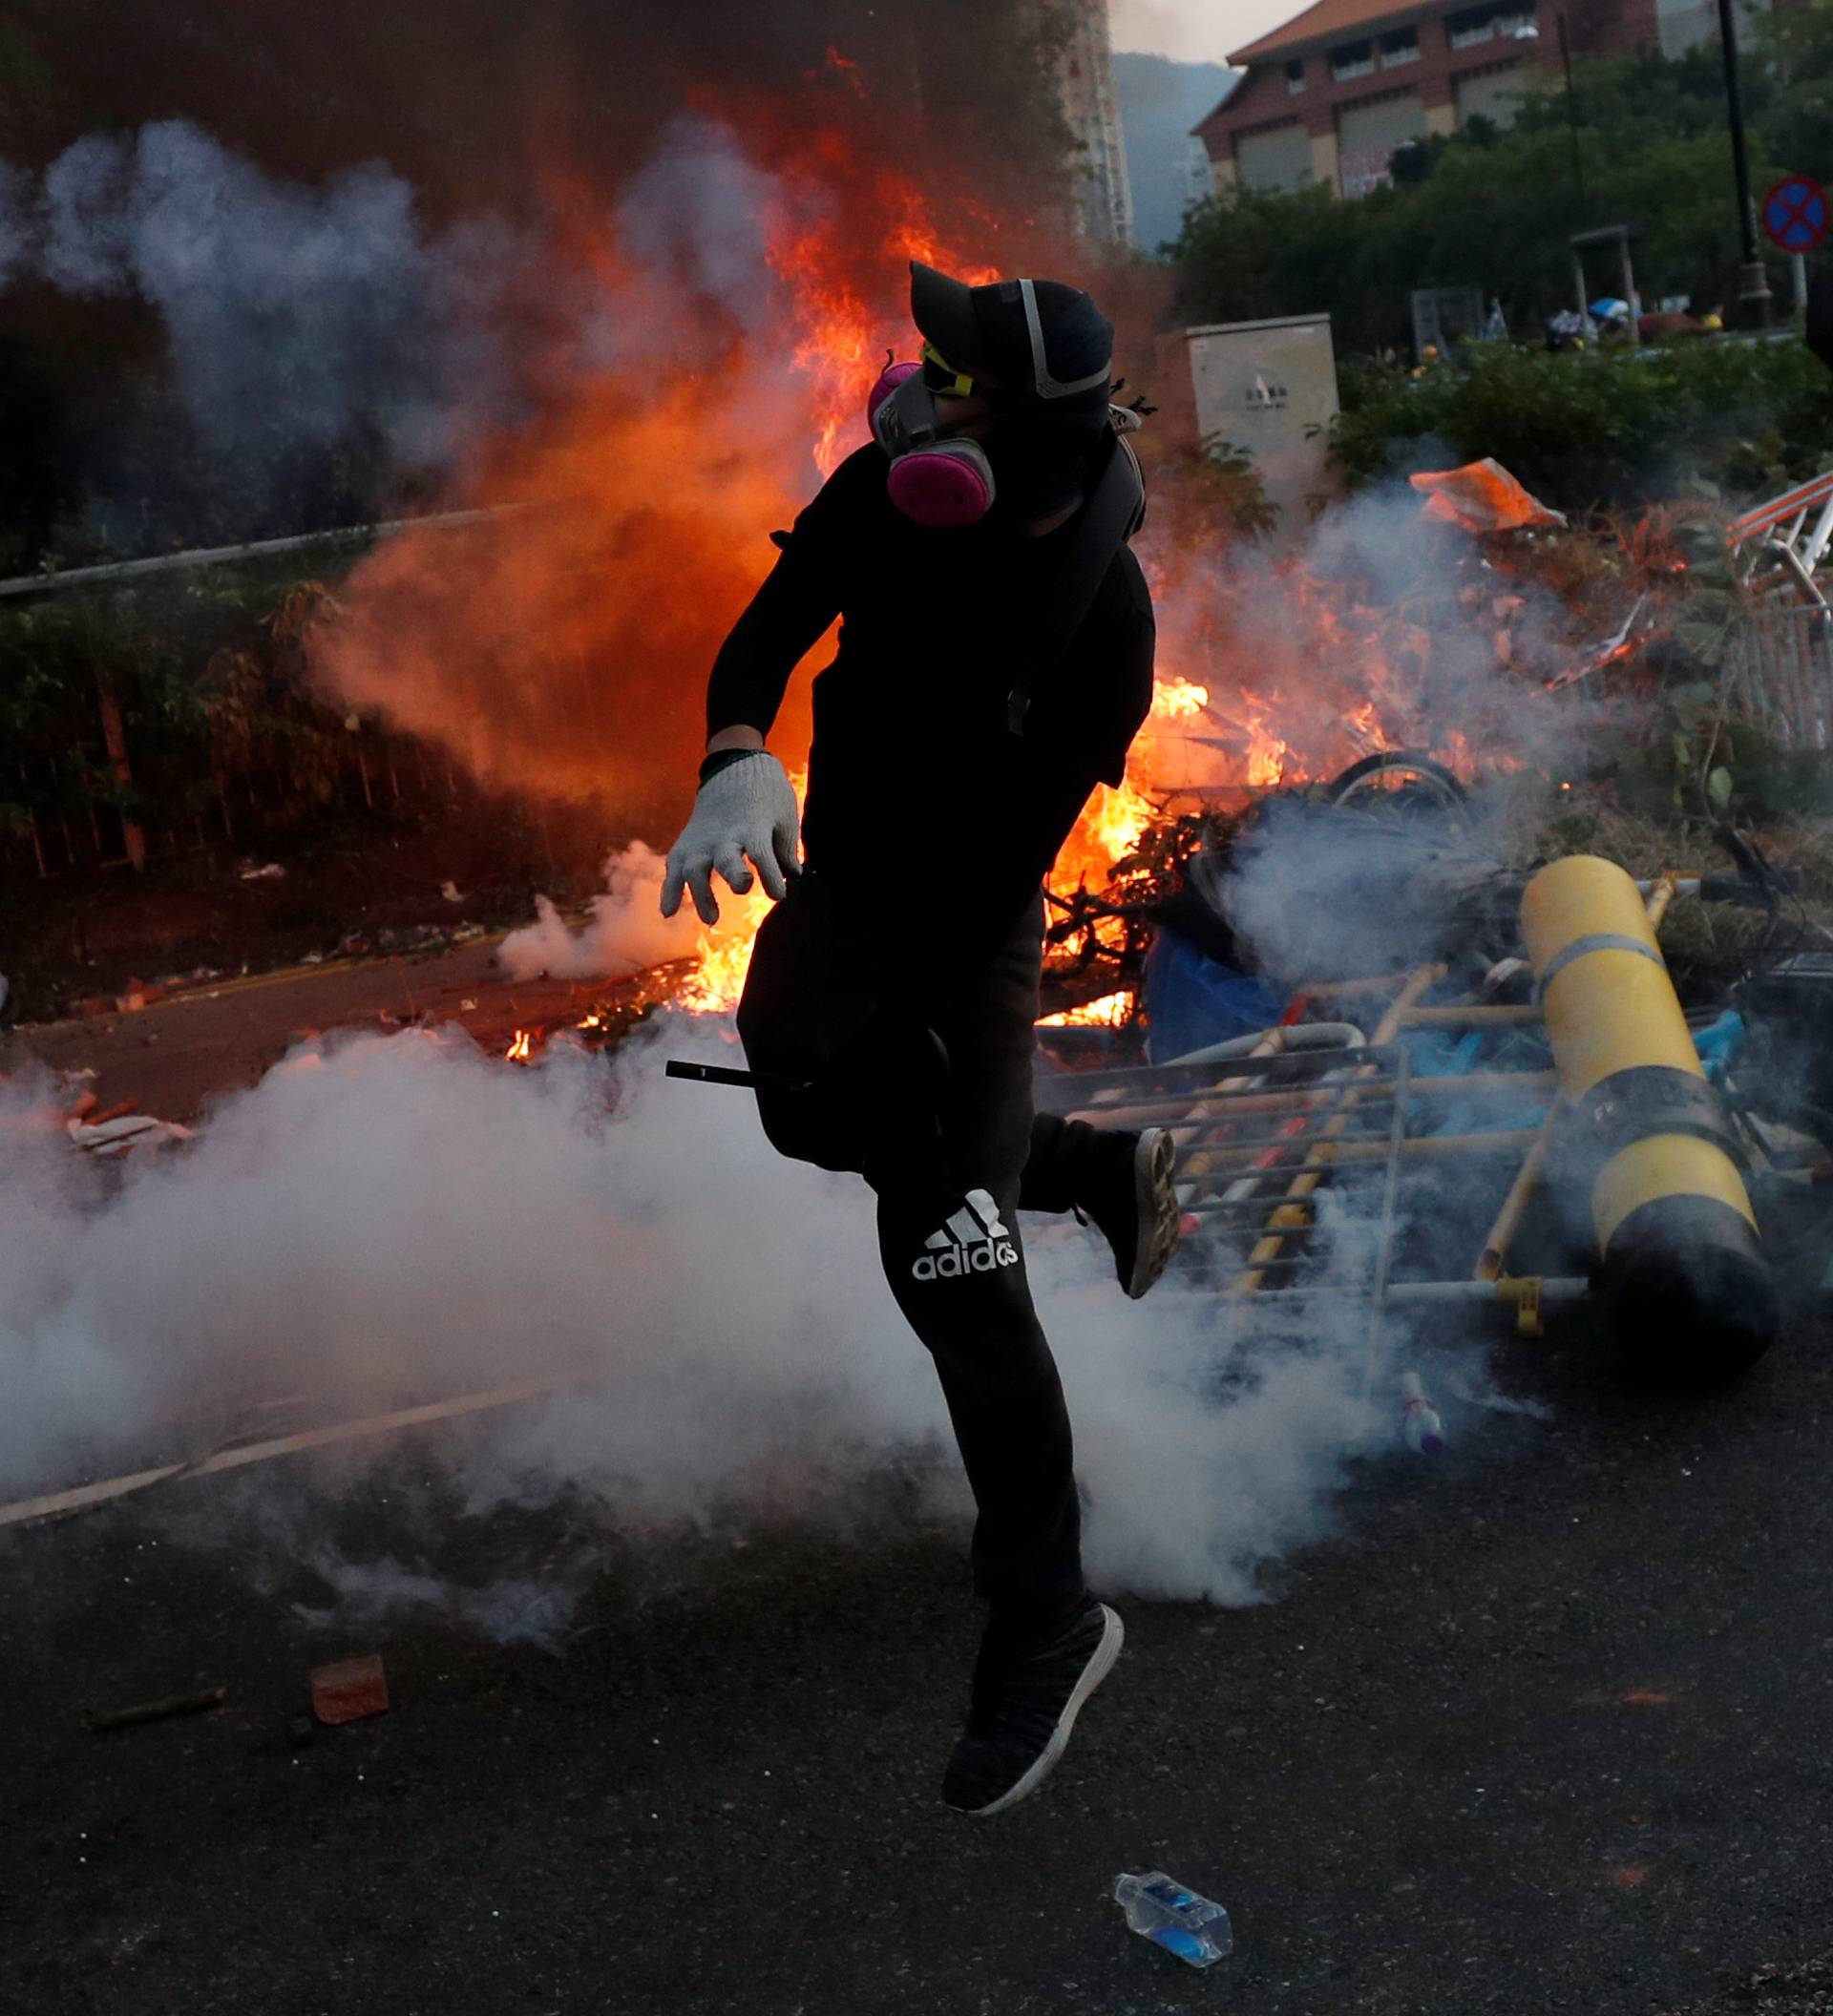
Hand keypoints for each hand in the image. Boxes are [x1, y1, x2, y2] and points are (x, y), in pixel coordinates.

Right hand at [660, 753, 800, 924]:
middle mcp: (725, 835)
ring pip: (695, 869)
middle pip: (726, 857)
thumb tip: (793, 877)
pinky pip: (674, 869)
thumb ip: (786, 850)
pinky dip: (670, 890)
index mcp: (754, 827)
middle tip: (742, 887)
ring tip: (711, 920)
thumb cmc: (767, 797)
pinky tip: (669, 914)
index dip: (771, 876)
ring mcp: (702, 841)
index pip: (762, 854)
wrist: (734, 769)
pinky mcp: (686, 845)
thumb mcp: (785, 817)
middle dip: (733, 873)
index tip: (779, 894)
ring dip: (701, 894)